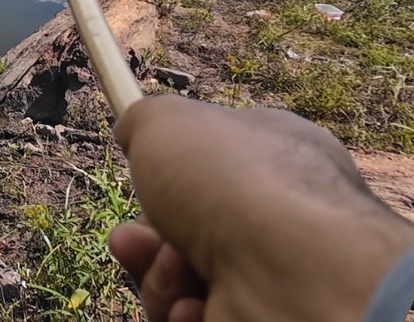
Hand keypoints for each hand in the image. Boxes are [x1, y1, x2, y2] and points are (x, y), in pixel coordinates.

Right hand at [111, 96, 413, 321]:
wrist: (290, 271)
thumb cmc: (232, 182)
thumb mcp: (167, 122)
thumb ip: (143, 119)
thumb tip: (130, 131)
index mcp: (269, 154)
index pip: (207, 160)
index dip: (163, 171)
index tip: (137, 173)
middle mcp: (273, 215)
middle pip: (180, 226)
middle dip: (145, 235)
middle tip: (136, 238)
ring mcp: (265, 271)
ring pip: (177, 275)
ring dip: (160, 275)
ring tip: (174, 269)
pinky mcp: (250, 315)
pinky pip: (190, 314)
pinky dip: (181, 311)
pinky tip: (194, 305)